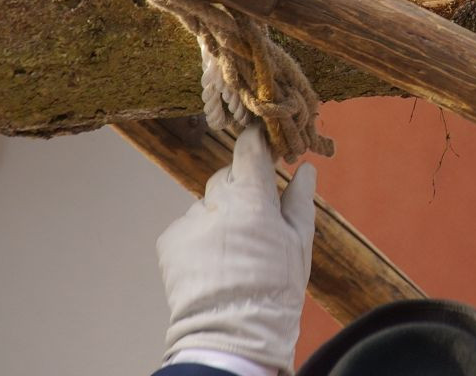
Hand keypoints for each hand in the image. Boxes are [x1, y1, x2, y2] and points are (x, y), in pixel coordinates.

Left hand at [157, 123, 315, 372]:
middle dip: (241, 187)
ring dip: (220, 215)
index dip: (256, 142)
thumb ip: (299, 199)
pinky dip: (200, 236)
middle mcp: (216, 201)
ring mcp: (190, 220)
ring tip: (234, 252)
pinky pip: (189, 225)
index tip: (263, 145)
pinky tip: (214, 262)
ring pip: (208, 203)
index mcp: (252, 196)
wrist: (232, 332)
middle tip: (257, 219)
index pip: (249, 147)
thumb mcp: (299, 242)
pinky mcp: (170, 240)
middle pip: (228, 175)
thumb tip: (305, 169)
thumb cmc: (275, 288)